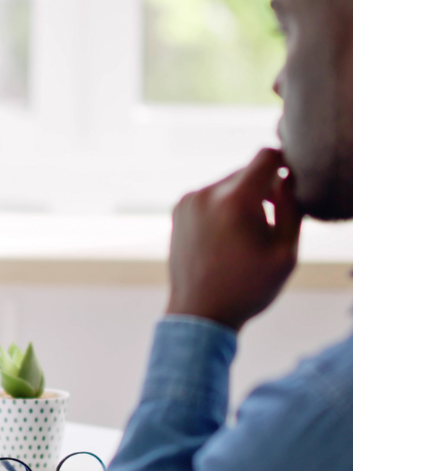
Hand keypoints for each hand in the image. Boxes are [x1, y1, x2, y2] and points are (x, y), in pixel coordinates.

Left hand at [167, 149, 301, 330]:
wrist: (200, 314)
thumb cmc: (247, 288)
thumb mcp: (285, 252)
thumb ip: (292, 208)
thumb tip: (287, 178)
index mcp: (234, 200)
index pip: (266, 157)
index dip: (284, 167)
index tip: (288, 190)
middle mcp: (206, 193)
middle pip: (247, 172)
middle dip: (263, 190)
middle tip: (269, 224)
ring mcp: (189, 201)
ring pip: (228, 185)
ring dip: (242, 200)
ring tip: (244, 237)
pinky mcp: (178, 210)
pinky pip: (210, 197)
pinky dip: (223, 208)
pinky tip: (225, 239)